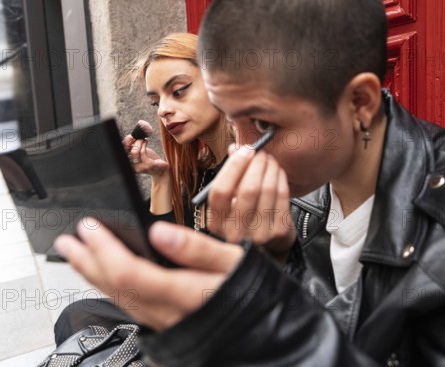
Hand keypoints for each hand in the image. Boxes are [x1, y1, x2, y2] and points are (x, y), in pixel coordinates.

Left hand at [54, 220, 243, 330]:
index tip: (91, 226)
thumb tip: (161, 232)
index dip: (104, 248)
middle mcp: (167, 313)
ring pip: (118, 299)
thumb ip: (198, 249)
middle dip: (87, 261)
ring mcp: (163, 322)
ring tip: (77, 256)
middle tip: (69, 240)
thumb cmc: (253, 292)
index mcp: (184, 293)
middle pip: (114, 287)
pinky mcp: (165, 324)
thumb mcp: (235, 262)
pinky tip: (107, 278)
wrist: (265, 329)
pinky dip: (111, 287)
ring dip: (93, 275)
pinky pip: (129, 306)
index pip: (128, 271)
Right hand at [122, 135, 168, 176]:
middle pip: (125, 152)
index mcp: (128, 164)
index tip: (130, 137)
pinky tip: (146, 141)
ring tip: (143, 139)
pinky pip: (142, 152)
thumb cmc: (150, 159)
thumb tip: (129, 137)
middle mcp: (132, 167)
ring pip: (134, 151)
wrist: (162, 168)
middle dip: (131, 142)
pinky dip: (144, 144)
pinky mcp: (147, 165)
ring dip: (139, 142)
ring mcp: (139, 167)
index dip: (125, 143)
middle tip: (138, 137)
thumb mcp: (140, 152)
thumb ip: (134, 146)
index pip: (122, 152)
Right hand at [207, 145, 295, 262]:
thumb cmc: (243, 219)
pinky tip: (278, 171)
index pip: (220, 192)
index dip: (233, 167)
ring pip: (267, 190)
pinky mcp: (279, 232)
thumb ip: (230, 177)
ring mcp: (259, 234)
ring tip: (269, 159)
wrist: (267, 247)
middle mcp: (235, 232)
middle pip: (247, 189)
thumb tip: (235, 148)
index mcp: (216, 224)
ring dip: (270, 168)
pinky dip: (280, 178)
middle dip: (256, 164)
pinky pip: (282, 196)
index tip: (244, 151)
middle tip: (260, 152)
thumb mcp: (229, 203)